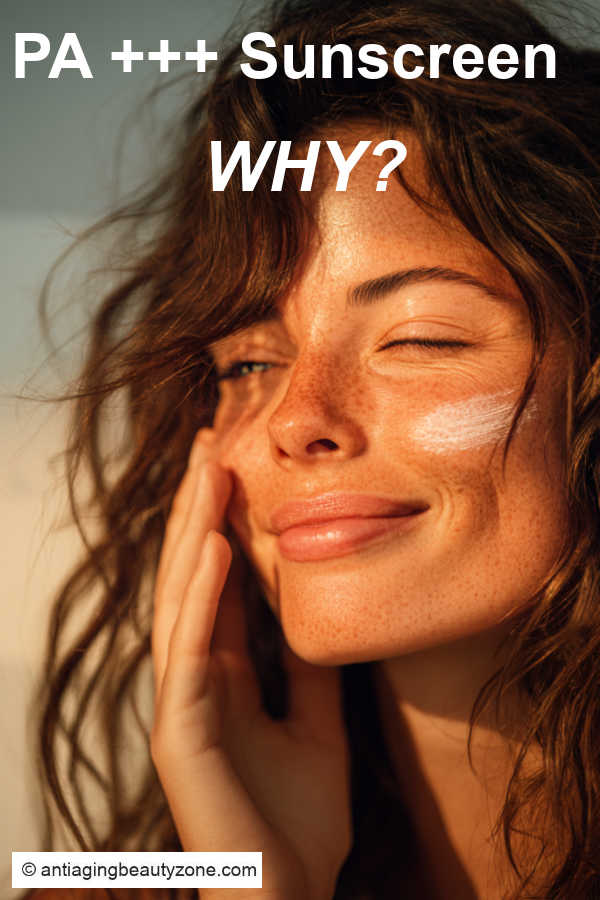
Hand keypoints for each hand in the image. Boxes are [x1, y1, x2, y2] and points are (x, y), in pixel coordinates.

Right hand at [151, 430, 352, 898]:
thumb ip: (307, 668)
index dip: (224, 524)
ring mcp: (180, 706)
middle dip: (201, 510)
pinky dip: (203, 597)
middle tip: (213, 441)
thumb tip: (316, 607)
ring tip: (211, 469)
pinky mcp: (179, 735)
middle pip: (194, 579)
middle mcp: (193, 681)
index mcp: (222, 677)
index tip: (236, 464)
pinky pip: (189, 653)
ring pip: (183, 601)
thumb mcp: (318, 724)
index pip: (218, 586)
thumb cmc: (300, 824)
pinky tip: (218, 545)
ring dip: (195, 533)